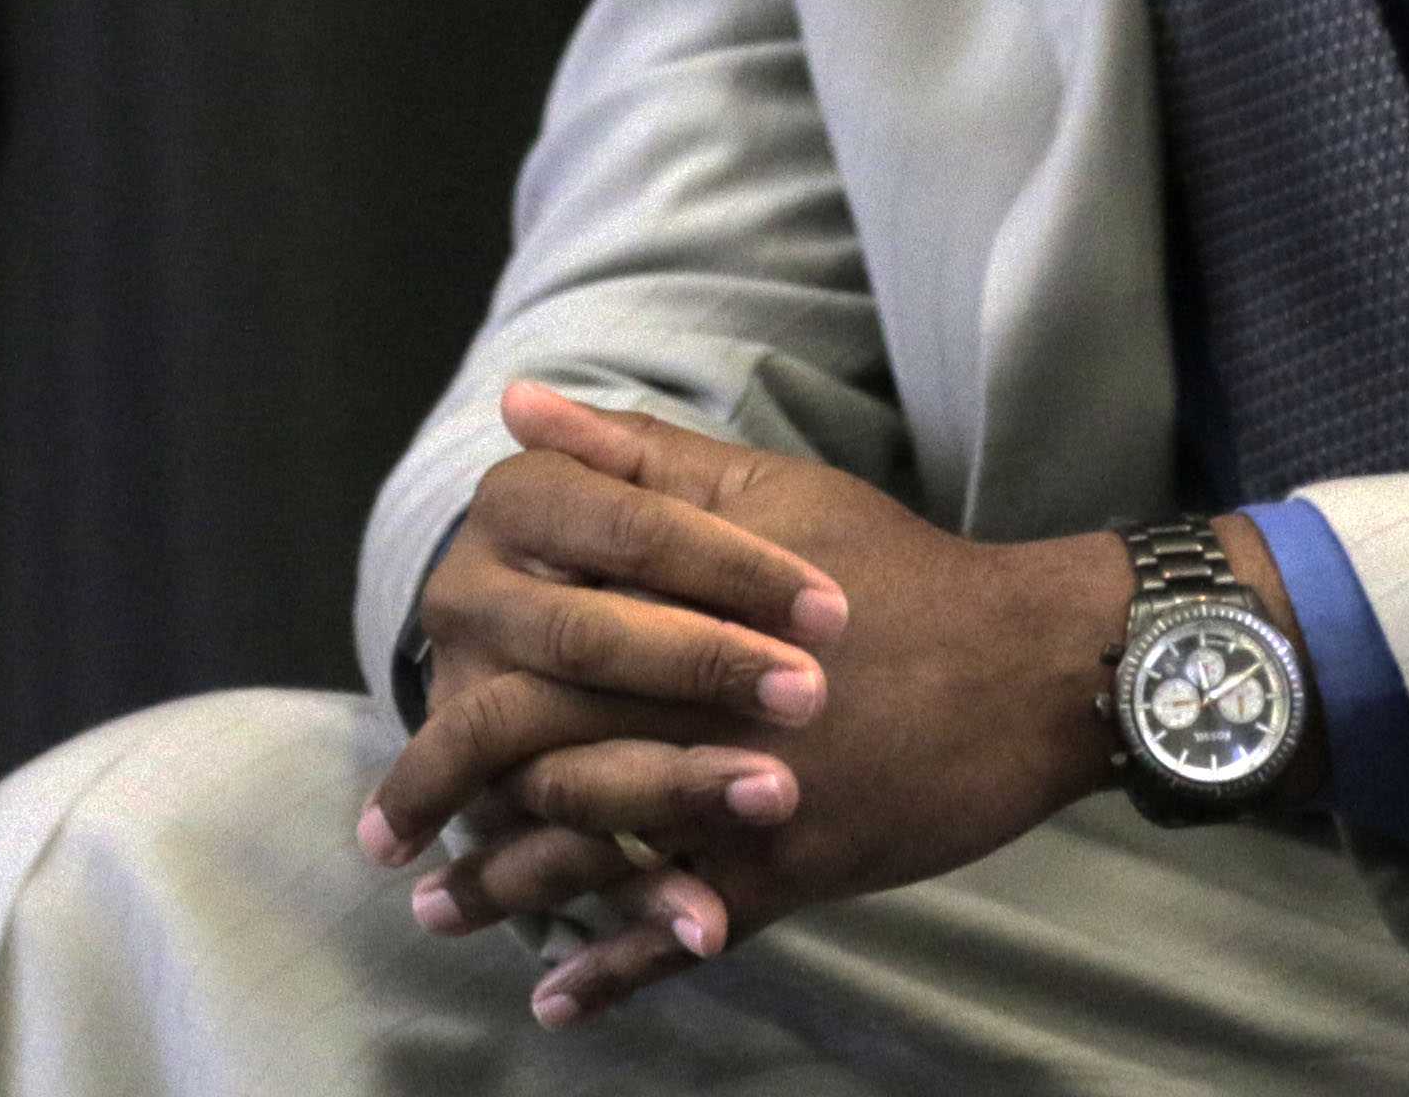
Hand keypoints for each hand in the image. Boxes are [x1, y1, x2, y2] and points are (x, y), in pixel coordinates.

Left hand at [361, 385, 1143, 1027]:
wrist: (1024, 663)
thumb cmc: (892, 569)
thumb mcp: (765, 493)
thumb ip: (634, 460)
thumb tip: (518, 409)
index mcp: (670, 616)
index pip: (523, 664)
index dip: (445, 703)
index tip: (398, 728)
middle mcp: (690, 713)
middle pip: (533, 768)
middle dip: (448, 809)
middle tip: (384, 850)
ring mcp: (735, 800)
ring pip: (591, 857)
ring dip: (508, 892)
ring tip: (441, 915)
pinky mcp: (787, 870)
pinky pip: (678, 933)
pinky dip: (614, 969)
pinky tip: (558, 1000)